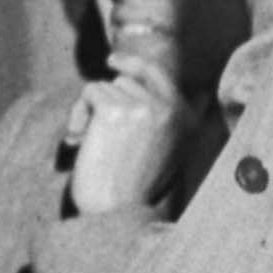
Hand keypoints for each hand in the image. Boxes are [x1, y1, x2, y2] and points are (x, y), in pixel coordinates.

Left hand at [63, 50, 188, 218]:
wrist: (113, 210)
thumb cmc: (130, 188)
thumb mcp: (163, 151)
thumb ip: (165, 122)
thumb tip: (194, 93)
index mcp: (185, 121)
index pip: (159, 74)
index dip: (133, 64)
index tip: (113, 62)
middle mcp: (169, 109)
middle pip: (123, 81)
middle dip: (106, 102)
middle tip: (99, 136)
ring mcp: (144, 107)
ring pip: (104, 87)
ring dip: (90, 111)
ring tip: (94, 144)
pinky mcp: (115, 109)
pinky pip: (89, 92)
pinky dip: (78, 114)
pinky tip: (82, 140)